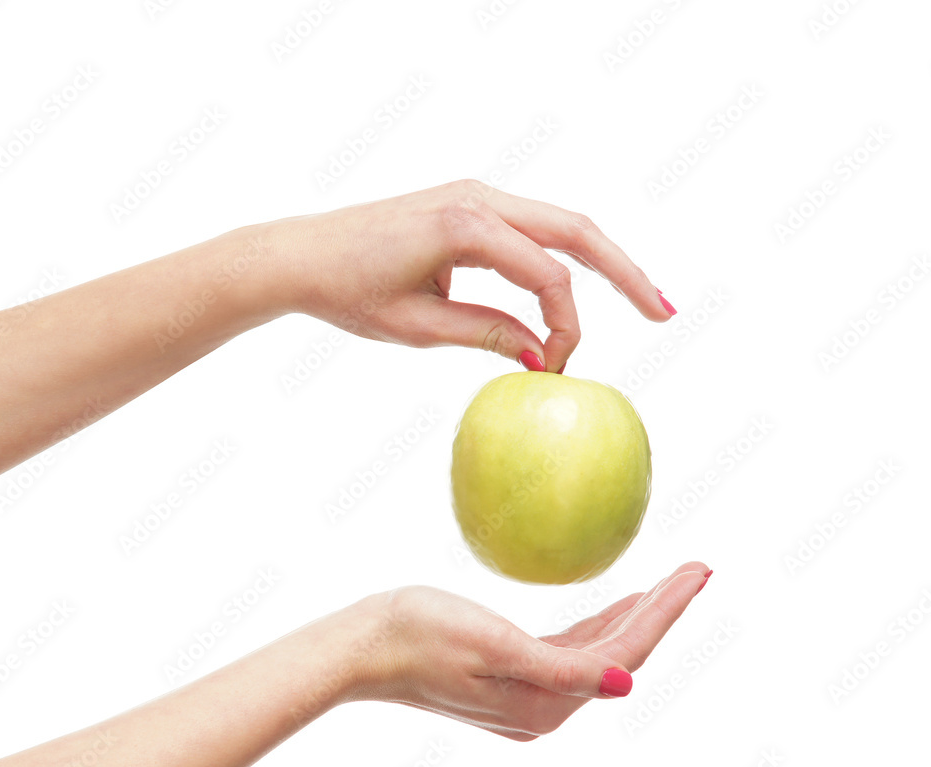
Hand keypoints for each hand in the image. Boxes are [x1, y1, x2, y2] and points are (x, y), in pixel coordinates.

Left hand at [263, 180, 674, 371]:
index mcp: (465, 224)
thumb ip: (486, 334)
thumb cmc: (348, 290)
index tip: (557, 369)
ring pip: (559, 225)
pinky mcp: (467, 206)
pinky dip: (562, 257)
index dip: (565, 325)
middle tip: (665, 312)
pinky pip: (530, 230)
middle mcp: (477, 198)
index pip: (547, 276)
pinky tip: (581, 286)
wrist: (302, 255)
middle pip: (575, 231)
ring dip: (601, 261)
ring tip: (644, 298)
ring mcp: (474, 196)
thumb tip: (543, 355)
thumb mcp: (418, 326)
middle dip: (625, 273)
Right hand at [347, 562, 709, 740]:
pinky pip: (570, 651)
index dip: (666, 613)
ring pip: (599, 652)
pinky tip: (613, 605)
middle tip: (697, 567)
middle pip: (620, 654)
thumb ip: (560, 669)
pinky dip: (599, 625)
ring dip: (634, 617)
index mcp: (545, 702)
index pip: (625, 654)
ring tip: (669, 582)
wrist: (362, 648)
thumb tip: (623, 685)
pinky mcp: (511, 680)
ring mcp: (527, 697)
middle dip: (661, 610)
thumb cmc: (418, 634)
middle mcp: (544, 707)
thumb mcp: (492, 645)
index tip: (698, 571)